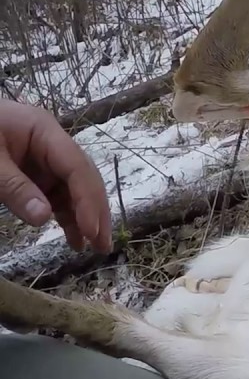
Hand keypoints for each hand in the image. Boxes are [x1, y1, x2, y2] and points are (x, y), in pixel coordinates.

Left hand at [0, 99, 112, 252]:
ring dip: (85, 219)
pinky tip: (74, 238)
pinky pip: (57, 196)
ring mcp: (45, 161)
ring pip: (74, 191)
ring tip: (95, 247)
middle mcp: (53, 146)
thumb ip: (14, 187)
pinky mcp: (36, 174)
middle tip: (103, 244)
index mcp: (45, 131)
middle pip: (84, 179)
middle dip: (95, 212)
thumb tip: (42, 218)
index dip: (87, 200)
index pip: (77, 167)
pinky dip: (66, 217)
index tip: (90, 230)